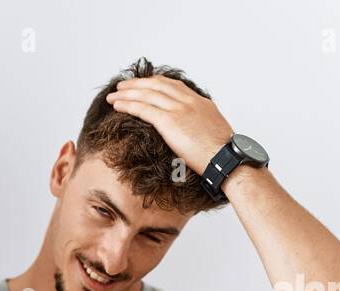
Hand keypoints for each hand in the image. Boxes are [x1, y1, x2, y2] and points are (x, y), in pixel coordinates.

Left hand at [105, 75, 233, 175]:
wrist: (225, 158)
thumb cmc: (221, 154)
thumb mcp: (212, 132)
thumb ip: (199, 126)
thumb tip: (192, 133)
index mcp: (199, 102)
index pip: (173, 86)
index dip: (155, 83)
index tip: (143, 85)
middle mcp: (188, 101)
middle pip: (157, 85)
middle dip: (137, 84)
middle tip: (123, 86)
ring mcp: (179, 109)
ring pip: (147, 94)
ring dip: (127, 93)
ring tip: (114, 96)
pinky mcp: (169, 121)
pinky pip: (143, 109)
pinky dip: (128, 105)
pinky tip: (117, 105)